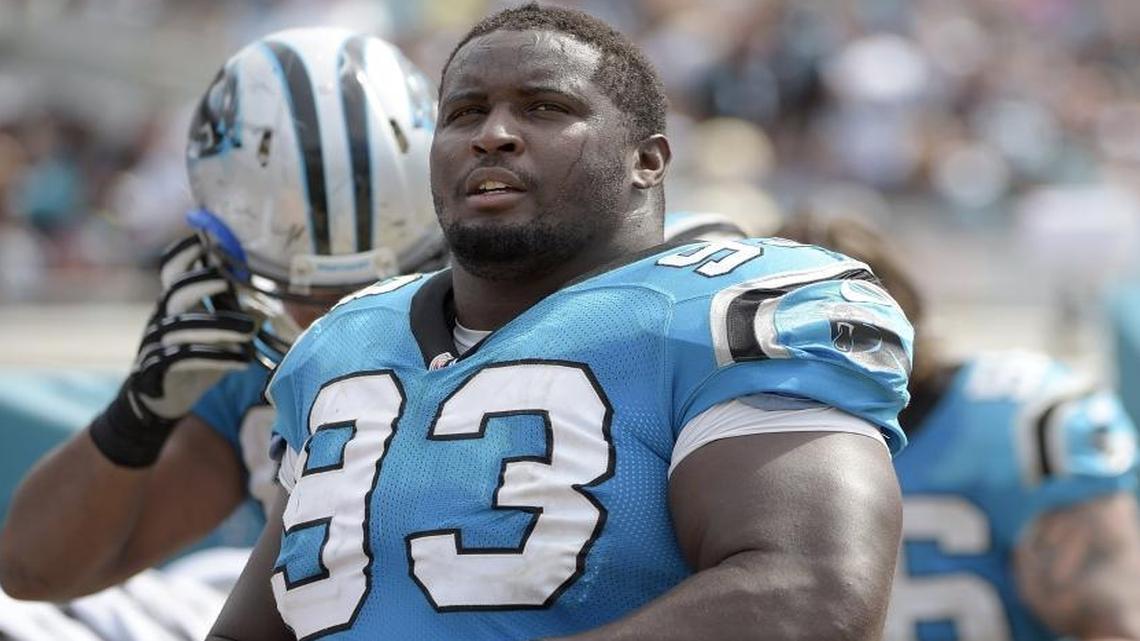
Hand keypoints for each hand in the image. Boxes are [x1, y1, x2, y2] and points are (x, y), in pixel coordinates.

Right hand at [127, 235, 256, 421]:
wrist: (160, 398)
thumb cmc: (193, 358)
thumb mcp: (215, 334)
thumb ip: (236, 317)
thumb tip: (268, 305)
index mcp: (175, 301)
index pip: (172, 268)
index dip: (186, 251)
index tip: (207, 238)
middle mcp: (163, 317)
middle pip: (176, 290)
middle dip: (203, 281)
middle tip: (230, 281)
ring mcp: (157, 341)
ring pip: (182, 327)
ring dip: (218, 325)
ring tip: (249, 329)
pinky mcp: (157, 367)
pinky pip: (183, 358)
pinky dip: (216, 358)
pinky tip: (241, 362)